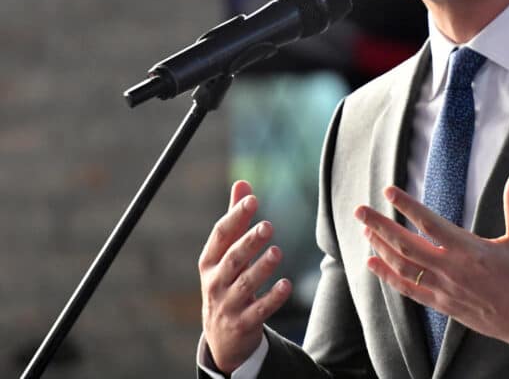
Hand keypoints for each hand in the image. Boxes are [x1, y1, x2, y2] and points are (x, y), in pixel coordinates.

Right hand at [199, 180, 292, 372]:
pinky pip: (259, 311)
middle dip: (249, 242)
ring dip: (261, 268)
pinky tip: (287, 285)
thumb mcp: (225, 254)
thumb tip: (243, 183)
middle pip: (233, 259)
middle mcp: (215, 282)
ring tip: (277, 252)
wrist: (222, 337)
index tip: (252, 200)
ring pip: (245, 285)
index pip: (220, 236)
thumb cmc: (226, 283)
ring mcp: (228, 304)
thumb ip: (235, 220)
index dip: (235, 217)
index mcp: (210, 261)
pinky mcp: (243, 323)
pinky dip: (272, 298)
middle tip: (268, 226)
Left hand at [355, 169, 508, 358]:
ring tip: (365, 231)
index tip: (389, 192)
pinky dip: (388, 277)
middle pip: (407, 245)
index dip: (407, 207)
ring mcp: (445, 289)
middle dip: (381, 226)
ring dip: (381, 248)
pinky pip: (409, 290)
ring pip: (404, 267)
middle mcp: (452, 270)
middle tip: (361, 210)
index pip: (430, 224)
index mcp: (470, 250)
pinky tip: (374, 264)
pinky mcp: (443, 304)